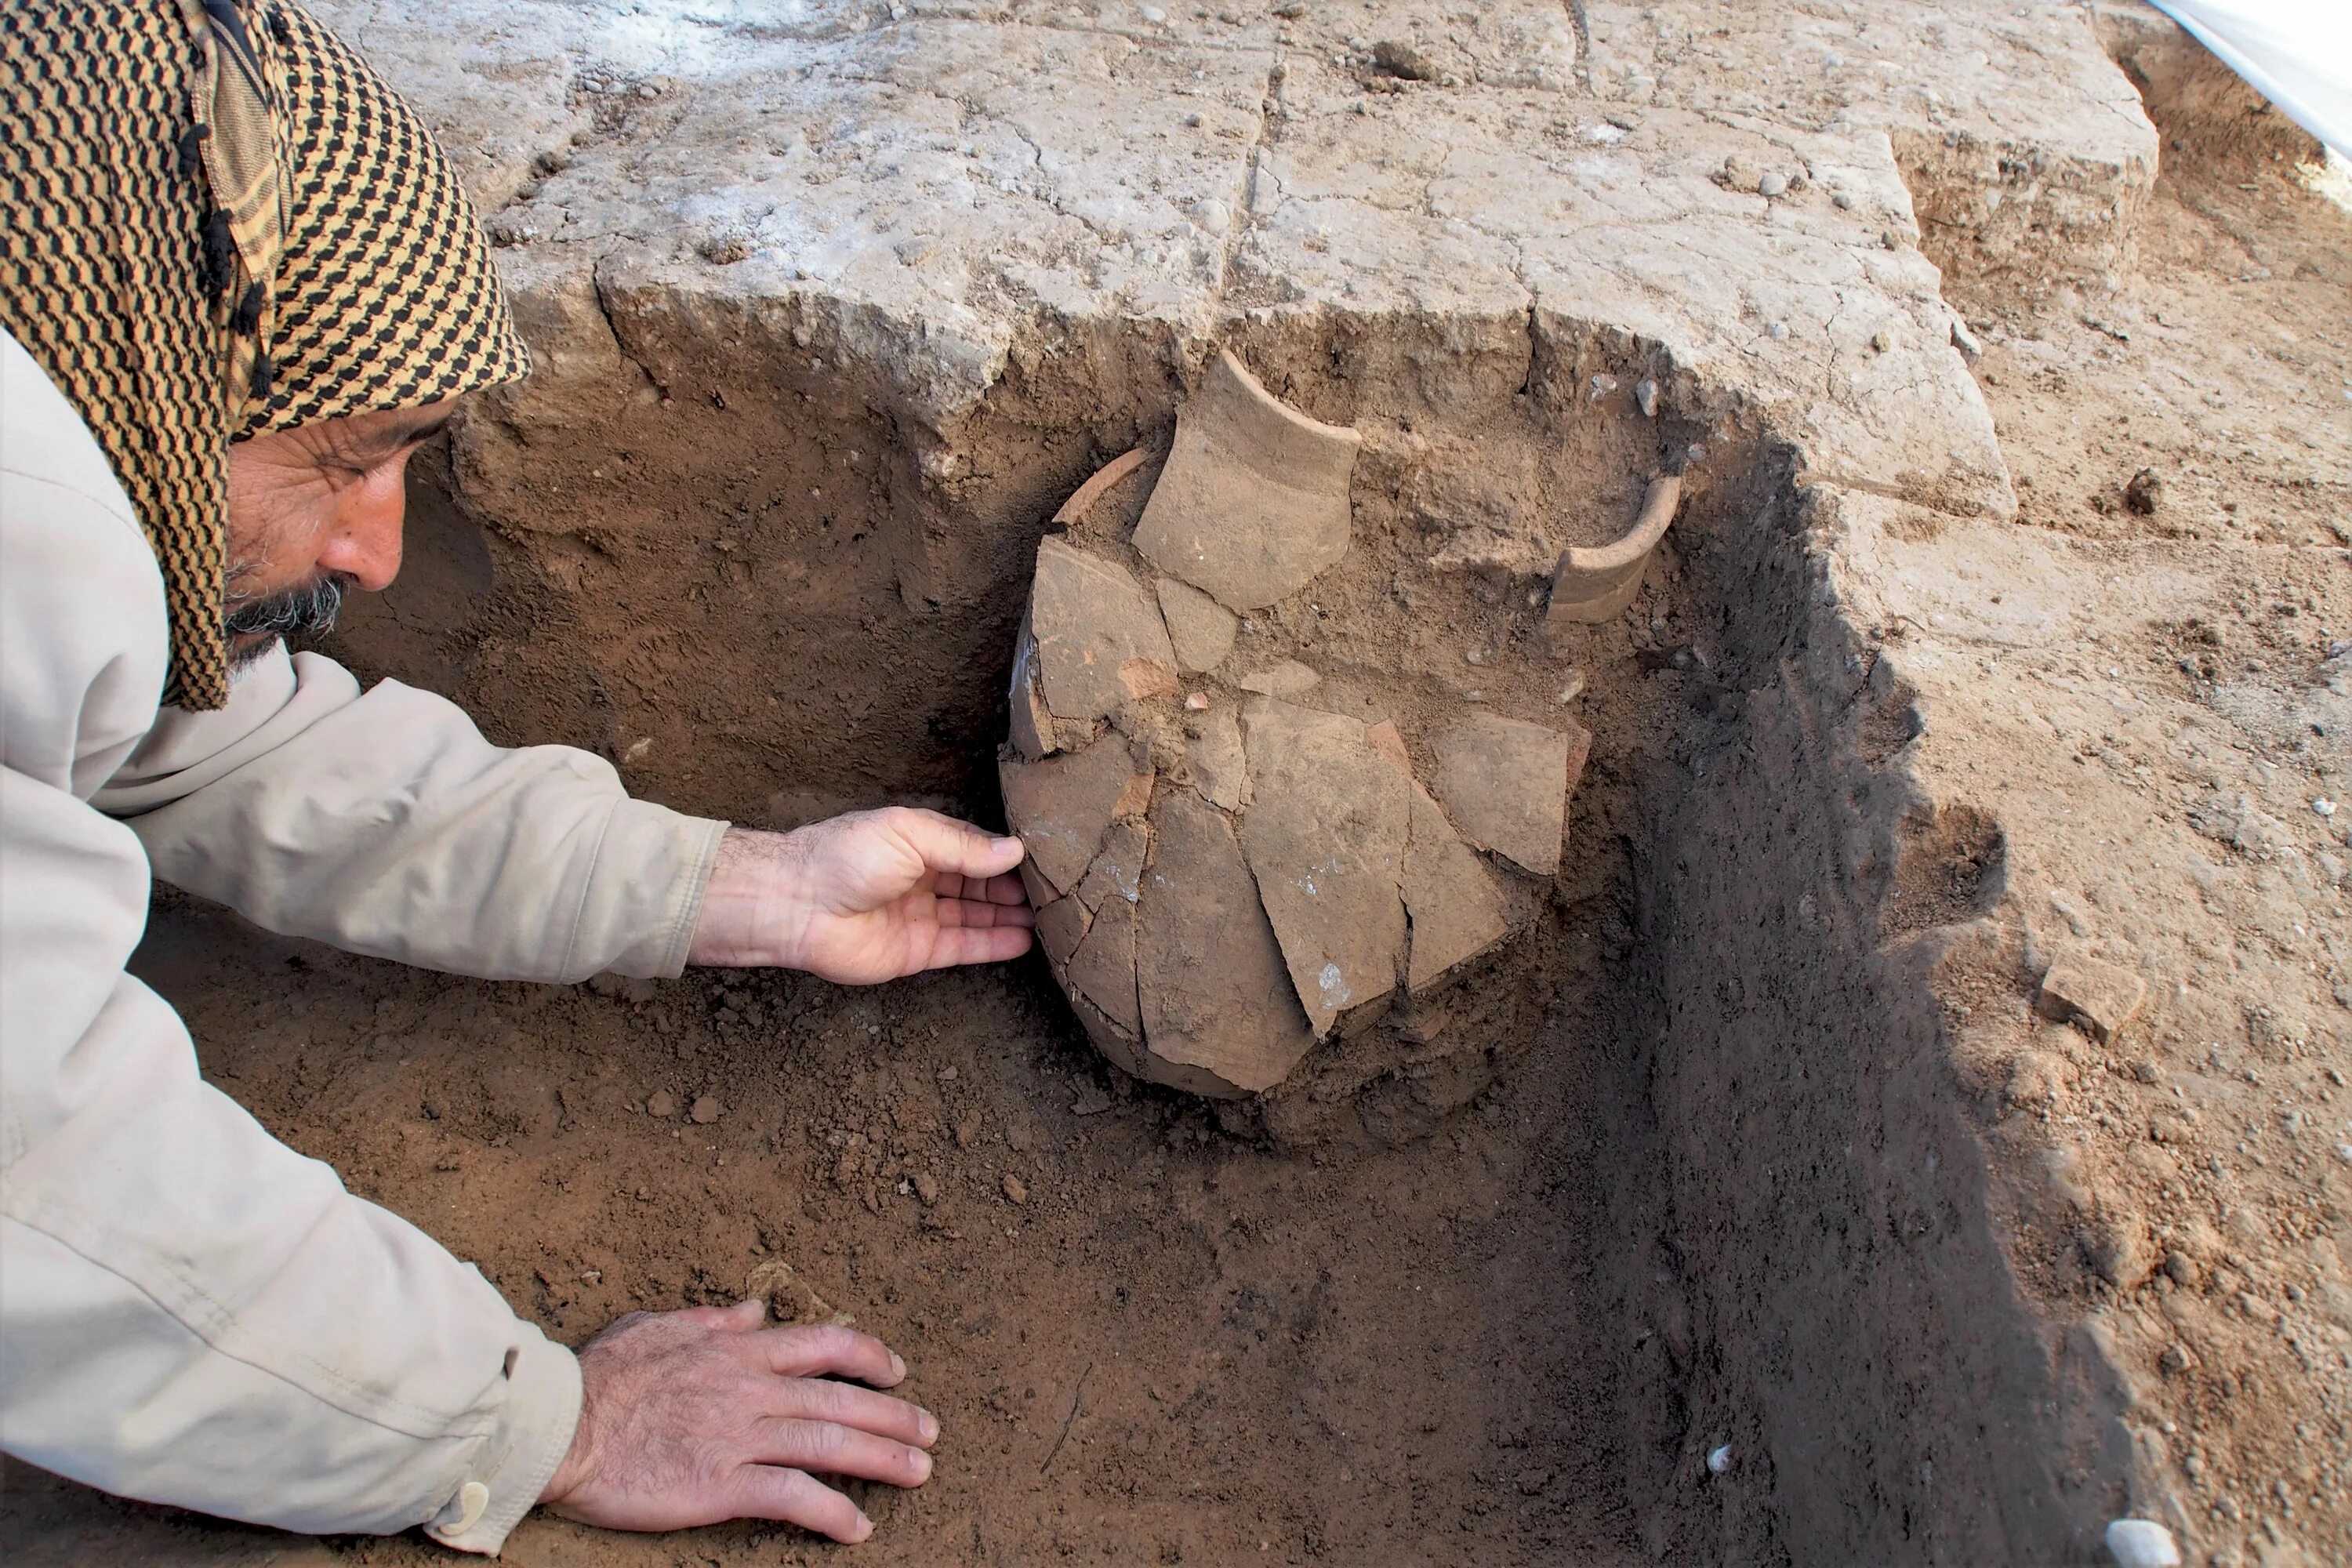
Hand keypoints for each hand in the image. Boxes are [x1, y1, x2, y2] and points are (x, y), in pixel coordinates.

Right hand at [538, 1302, 937, 1541]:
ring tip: (919, 1471)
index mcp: (735, 1351)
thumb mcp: (657, 1328)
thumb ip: (710, 1321)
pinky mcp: (719, 1484)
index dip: (866, 1356)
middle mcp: (747, 1389)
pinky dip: (830, 1511)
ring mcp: (736, 1437)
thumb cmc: (599, 1378)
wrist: (558, 1424)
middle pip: (839, 1398)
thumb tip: (752, 1309)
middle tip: (930, 1430)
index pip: (820, 1345)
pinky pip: (790, 1496)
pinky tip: (857, 1528)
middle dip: (893, 1415)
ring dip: (882, 1458)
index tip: (895, 1371)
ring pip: (828, 1443)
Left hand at [686, 809, 1032, 983]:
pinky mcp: (917, 952)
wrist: (798, 905)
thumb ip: (964, 845)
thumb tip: (1014, 851)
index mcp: (920, 842)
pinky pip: (964, 947)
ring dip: (1011, 916)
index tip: (1044, 859)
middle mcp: (923, 879)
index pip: (975, 848)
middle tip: (1057, 891)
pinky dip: (994, 944)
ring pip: (977, 916)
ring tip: (1052, 917)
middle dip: (1015, 887)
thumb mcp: (910, 833)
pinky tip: (1024, 939)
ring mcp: (922, 917)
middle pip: (980, 884)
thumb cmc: (845, 857)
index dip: (1006, 855)